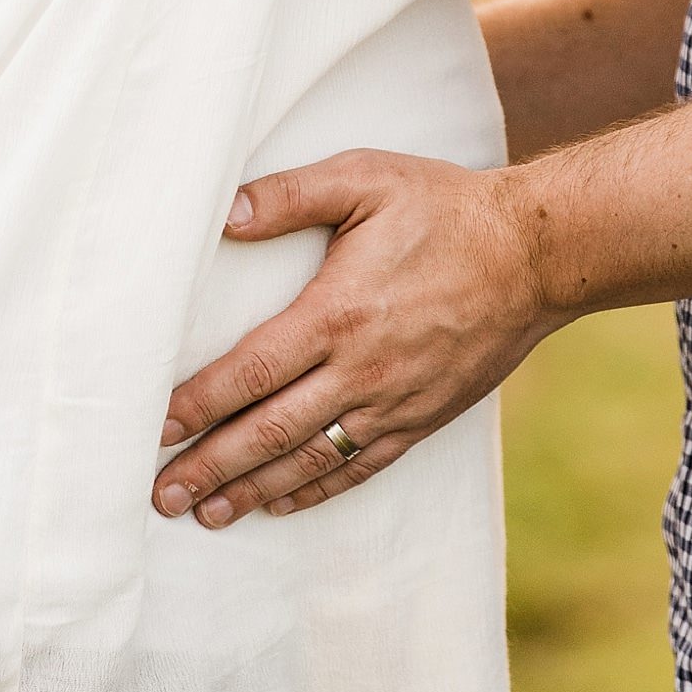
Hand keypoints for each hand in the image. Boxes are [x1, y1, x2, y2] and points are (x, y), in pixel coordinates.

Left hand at [151, 148, 561, 527]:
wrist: (535, 254)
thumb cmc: (443, 208)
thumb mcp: (366, 179)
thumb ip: (291, 194)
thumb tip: (226, 213)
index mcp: (338, 313)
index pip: (251, 372)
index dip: (199, 404)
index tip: (156, 428)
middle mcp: (363, 370)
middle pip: (271, 432)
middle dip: (211, 466)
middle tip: (162, 494)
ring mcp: (395, 402)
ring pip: (311, 459)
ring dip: (253, 489)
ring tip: (208, 513)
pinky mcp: (424, 418)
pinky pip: (361, 465)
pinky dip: (316, 490)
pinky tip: (280, 502)